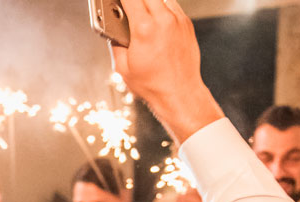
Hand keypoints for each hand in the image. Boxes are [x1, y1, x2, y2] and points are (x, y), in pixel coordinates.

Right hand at [108, 0, 221, 142]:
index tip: (114, 1)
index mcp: (144, 28)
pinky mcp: (187, 24)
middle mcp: (164, 20)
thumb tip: (113, 30)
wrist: (180, 94)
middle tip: (126, 8)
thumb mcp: (122, 67)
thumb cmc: (152, 84)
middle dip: (134, 0)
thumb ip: (115, 43)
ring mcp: (178, 20)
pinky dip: (162, 8)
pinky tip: (155, 20)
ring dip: (149, 3)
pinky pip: (172, 6)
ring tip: (141, 14)